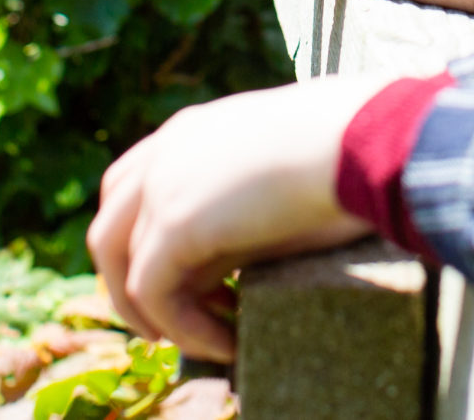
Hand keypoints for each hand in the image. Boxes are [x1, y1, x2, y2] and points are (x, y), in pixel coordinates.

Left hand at [87, 73, 395, 359]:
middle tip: (171, 322)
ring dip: (151, 313)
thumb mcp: (277, 175)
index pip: (131, 188)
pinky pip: (152, 293)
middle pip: (109, 227)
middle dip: (129, 283)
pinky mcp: (174, 224)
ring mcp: (162, 184)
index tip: (188, 282)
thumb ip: (239, 209)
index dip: (143, 241)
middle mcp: (165, 151)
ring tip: (197, 342)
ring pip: (119, 265)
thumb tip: (230, 259)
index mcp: (190, 131)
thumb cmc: (347, 151)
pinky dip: (183, 328)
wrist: (364, 138)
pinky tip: (227, 343)